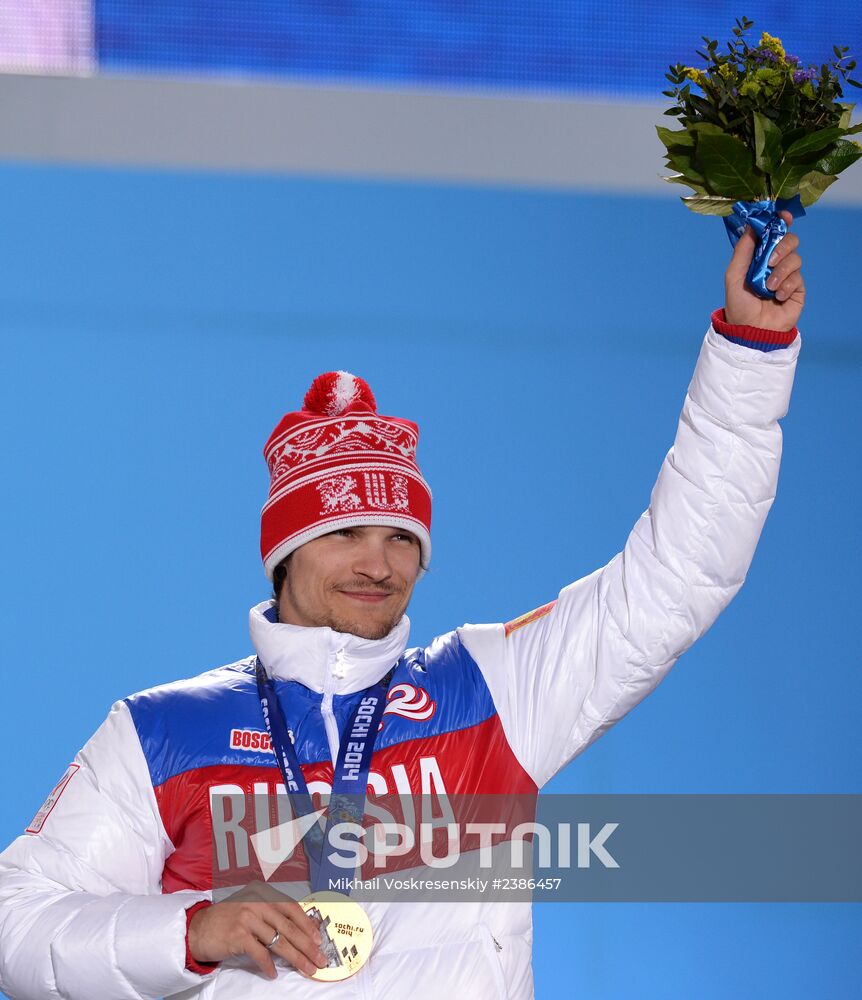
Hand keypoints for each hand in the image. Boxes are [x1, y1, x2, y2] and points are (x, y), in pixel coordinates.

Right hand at [188, 881, 327, 979]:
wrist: (197, 928)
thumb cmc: (227, 920)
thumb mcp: (251, 909)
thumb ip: (270, 915)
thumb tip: (298, 931)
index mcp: (264, 894)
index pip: (292, 908)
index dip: (307, 924)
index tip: (318, 939)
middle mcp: (258, 902)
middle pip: (289, 927)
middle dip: (307, 946)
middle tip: (319, 959)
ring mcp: (248, 918)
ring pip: (279, 941)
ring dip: (295, 958)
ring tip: (306, 969)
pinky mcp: (239, 935)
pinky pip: (260, 953)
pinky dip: (268, 966)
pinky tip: (273, 974)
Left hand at [724, 211, 804, 331]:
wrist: (752, 331)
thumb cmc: (739, 305)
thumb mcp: (734, 276)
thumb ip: (742, 251)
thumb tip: (750, 225)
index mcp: (758, 257)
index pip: (773, 234)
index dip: (779, 222)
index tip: (783, 217)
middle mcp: (774, 264)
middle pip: (790, 240)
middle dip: (782, 246)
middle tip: (770, 261)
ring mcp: (787, 275)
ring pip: (795, 258)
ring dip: (781, 271)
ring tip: (769, 287)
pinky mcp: (797, 289)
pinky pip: (799, 277)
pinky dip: (787, 285)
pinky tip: (778, 297)